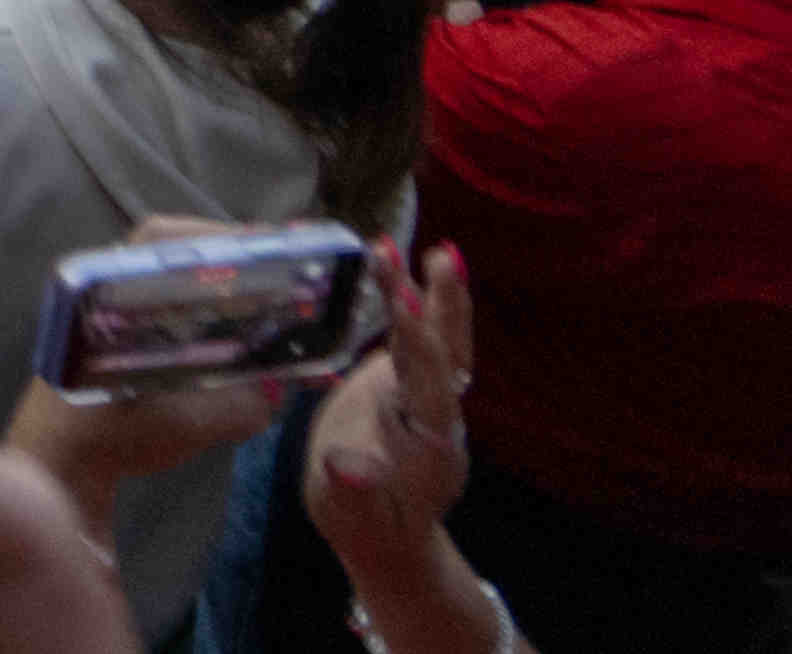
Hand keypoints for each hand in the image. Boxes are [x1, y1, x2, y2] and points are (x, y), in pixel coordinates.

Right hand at [299, 244, 475, 596]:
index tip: (403, 295)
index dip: (415, 338)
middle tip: (429, 254)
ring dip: (440, 299)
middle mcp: (439, 413)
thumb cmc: (367, 527)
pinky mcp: (410, 389)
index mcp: (430, 440)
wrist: (389, 538)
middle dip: (435, 304)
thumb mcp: (351, 514)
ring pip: (443, 345)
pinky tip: (414, 277)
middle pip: (444, 353)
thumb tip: (348, 464)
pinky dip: (424, 310)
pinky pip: (423, 346)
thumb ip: (351, 488)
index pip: (426, 379)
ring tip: (443, 253)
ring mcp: (428, 399)